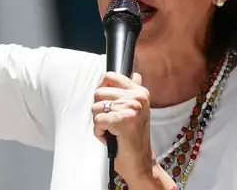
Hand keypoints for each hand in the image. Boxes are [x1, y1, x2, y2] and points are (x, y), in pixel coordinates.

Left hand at [93, 72, 166, 186]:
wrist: (140, 162)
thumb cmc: (134, 138)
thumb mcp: (137, 110)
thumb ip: (133, 91)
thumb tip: (136, 74)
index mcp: (140, 92)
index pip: (110, 76)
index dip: (102, 91)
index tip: (108, 104)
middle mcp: (138, 97)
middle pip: (99, 93)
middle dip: (99, 110)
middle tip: (112, 123)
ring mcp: (131, 108)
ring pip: (96, 107)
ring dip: (99, 123)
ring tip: (113, 131)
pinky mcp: (123, 121)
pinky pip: (97, 121)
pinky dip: (99, 132)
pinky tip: (111, 137)